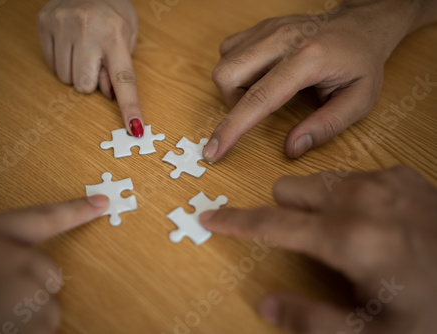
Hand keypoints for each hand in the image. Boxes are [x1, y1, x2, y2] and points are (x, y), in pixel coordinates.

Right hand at [0, 195, 107, 333]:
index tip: (103, 202)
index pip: (45, 217)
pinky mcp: (23, 326)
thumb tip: (33, 259)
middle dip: (33, 290)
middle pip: (53, 276)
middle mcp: (11, 259)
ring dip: (29, 318)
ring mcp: (19, 293)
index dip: (77, 210)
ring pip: (50, 308)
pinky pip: (45, 330)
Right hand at [37, 0, 144, 136]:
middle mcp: (87, 28)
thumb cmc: (112, 11)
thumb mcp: (128, 34)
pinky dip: (61, 61)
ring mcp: (62, 25)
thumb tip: (107, 95)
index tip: (135, 127)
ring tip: (82, 49)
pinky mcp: (44, 23)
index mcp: (114, 33)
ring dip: (75, 72)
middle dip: (91, 82)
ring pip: (65, 78)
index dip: (130, 106)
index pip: (124, 79)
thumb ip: (120, 66)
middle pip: (85, 86)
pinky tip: (69, 44)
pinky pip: (50, 64)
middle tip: (95, 61)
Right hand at [200, 166, 436, 332]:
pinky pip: (351, 176)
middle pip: (289, 188)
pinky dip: (348, 196)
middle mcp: (361, 198)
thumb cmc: (431, 310)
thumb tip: (265, 304)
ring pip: (318, 180)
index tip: (210, 216)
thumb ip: (311, 320)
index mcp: (348, 239)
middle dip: (285, 212)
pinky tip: (374, 221)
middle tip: (309, 243)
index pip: (271, 223)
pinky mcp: (402, 174)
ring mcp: (384, 181)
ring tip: (345, 233)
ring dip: (316, 204)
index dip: (235, 222)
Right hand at [203, 0, 436, 160]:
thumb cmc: (361, 62)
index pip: (259, 98)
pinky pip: (229, 49)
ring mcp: (268, 29)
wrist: (361, 24)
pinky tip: (258, 76)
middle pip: (226, 74)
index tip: (214, 152)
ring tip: (262, 93)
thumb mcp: (359, 101)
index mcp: (308, 59)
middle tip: (257, 111)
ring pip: (224, 62)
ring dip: (234, 87)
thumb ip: (326, 126)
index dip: (232, 129)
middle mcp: (282, 39)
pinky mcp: (261, 27)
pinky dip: (236, 69)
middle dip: (231, 103)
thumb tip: (291, 148)